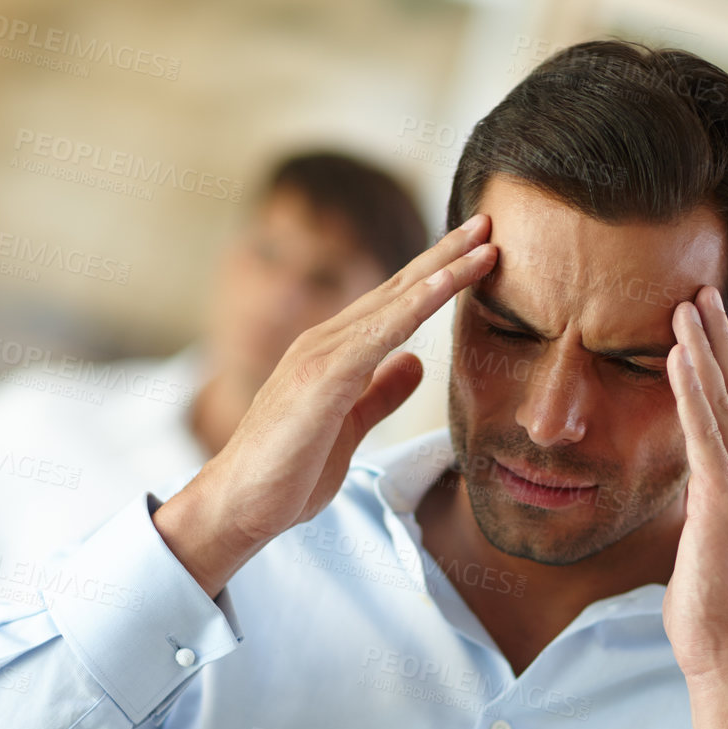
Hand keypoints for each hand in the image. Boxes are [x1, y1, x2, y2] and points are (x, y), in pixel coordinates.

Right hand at [155, 214, 498, 595]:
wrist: (239, 505)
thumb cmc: (287, 471)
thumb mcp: (349, 427)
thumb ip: (380, 393)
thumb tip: (416, 364)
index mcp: (334, 355)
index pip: (395, 306)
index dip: (437, 278)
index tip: (477, 254)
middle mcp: (326, 343)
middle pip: (398, 289)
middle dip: (445, 255)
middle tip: (488, 222)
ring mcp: (320, 356)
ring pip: (393, 302)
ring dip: (441, 270)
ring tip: (483, 243)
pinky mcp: (321, 378)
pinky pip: (377, 334)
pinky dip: (414, 306)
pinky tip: (445, 286)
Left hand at [662, 286, 727, 728]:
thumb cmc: (715, 618)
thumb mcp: (708, 553)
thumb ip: (706, 517)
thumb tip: (692, 501)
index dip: (724, 369)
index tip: (708, 329)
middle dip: (719, 342)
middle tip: (702, 292)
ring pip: (725, 405)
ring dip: (705, 350)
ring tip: (688, 304)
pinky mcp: (726, 505)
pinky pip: (706, 435)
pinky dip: (693, 391)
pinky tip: (678, 356)